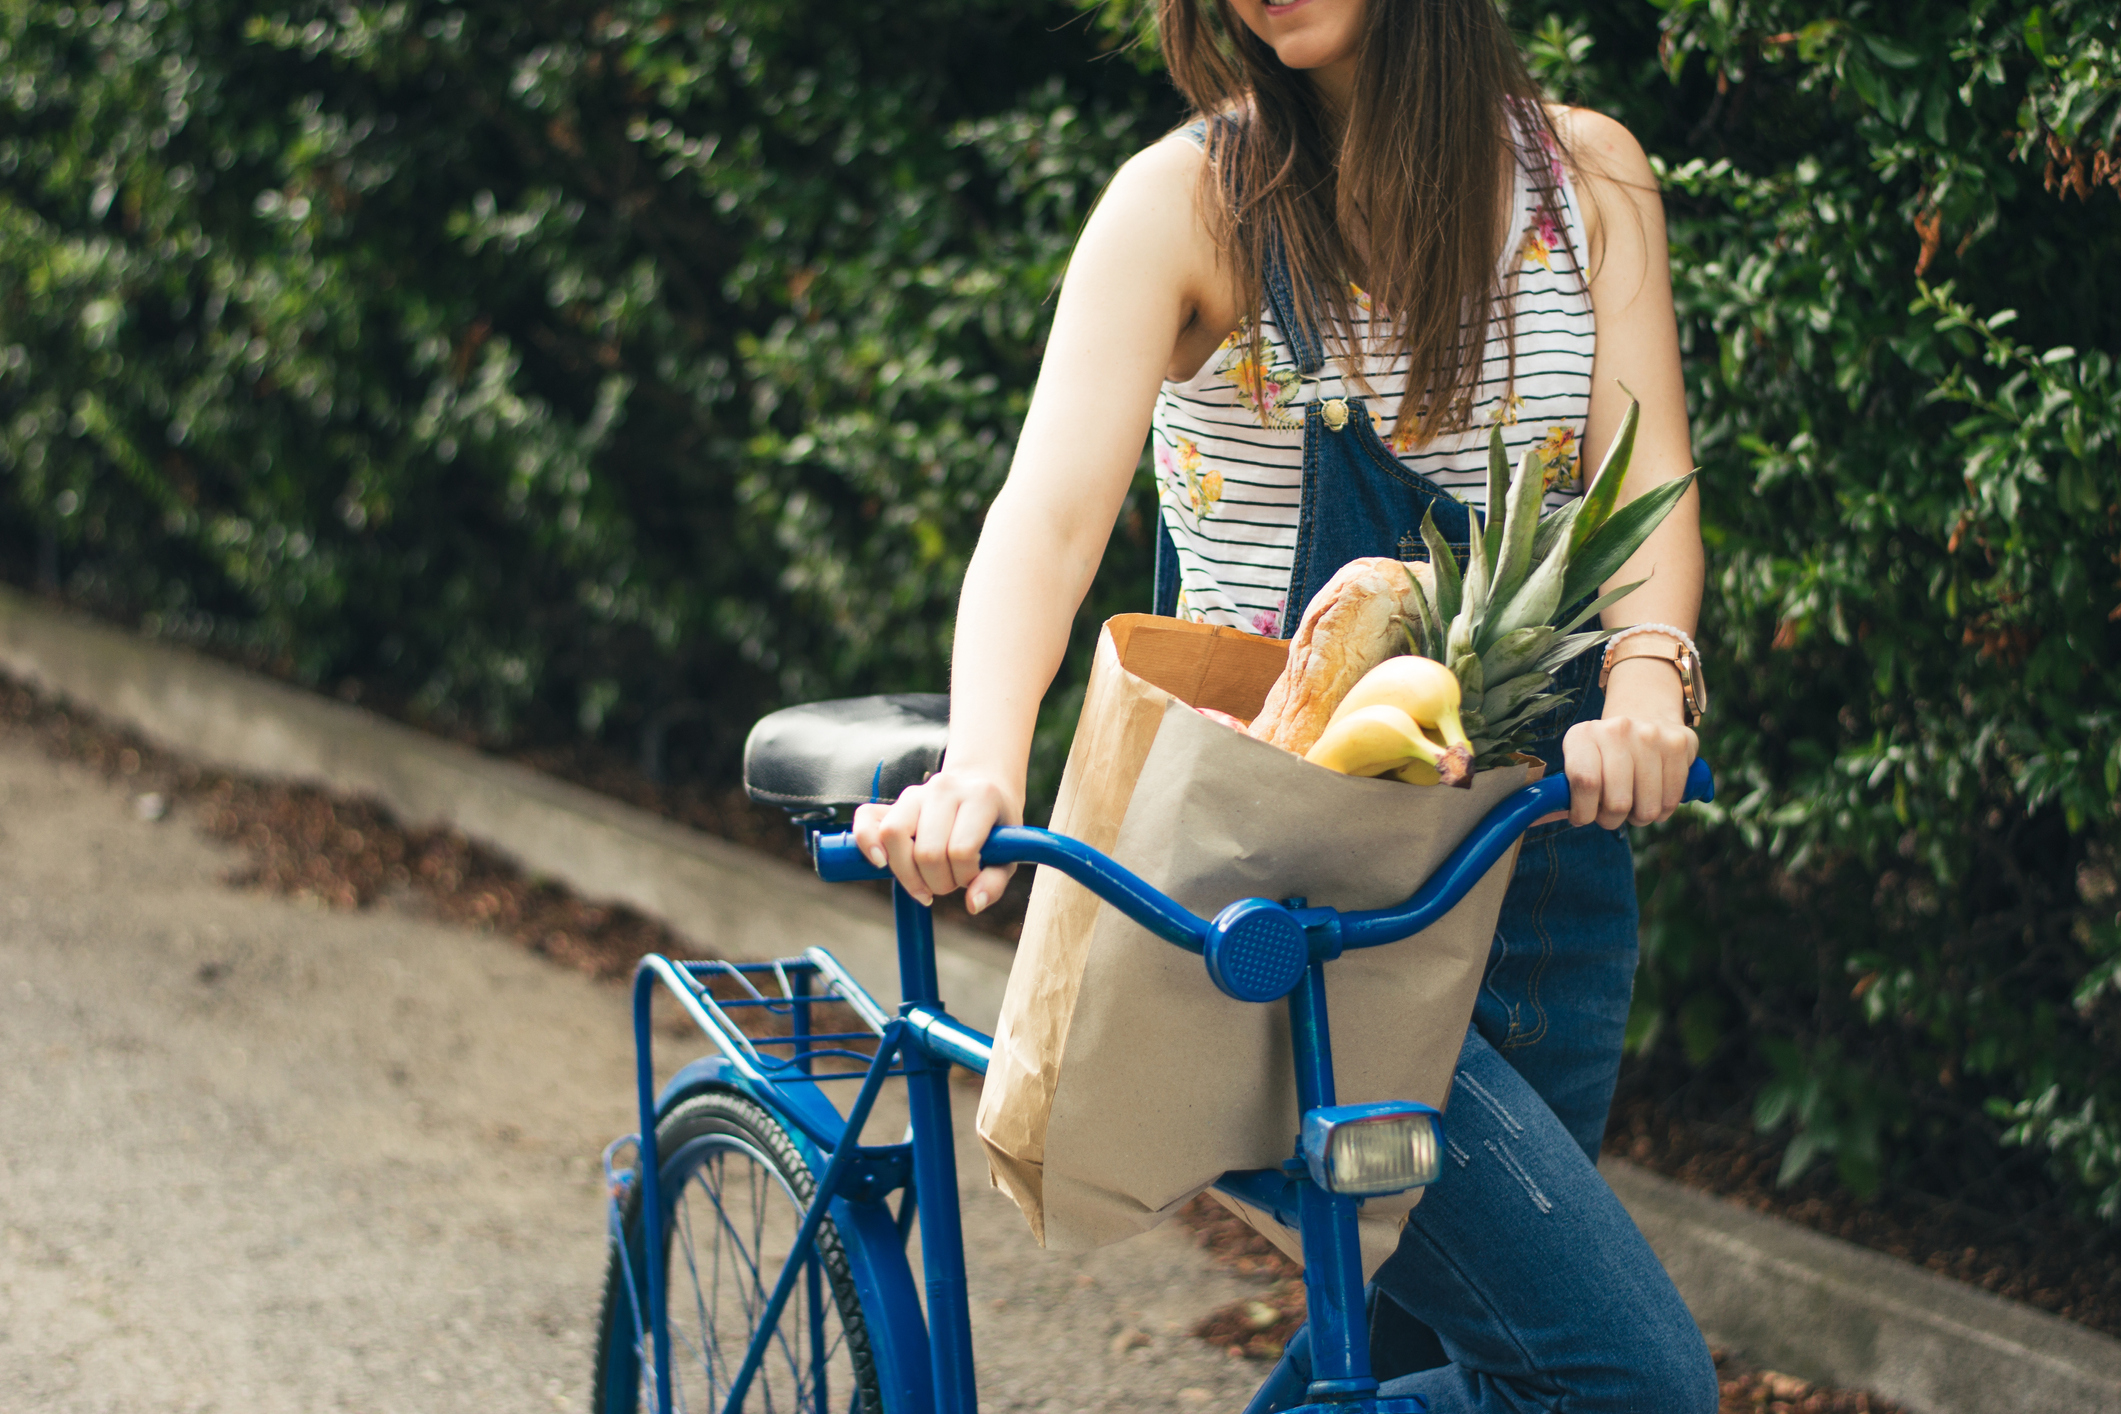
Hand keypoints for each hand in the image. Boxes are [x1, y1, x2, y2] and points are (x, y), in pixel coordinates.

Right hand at [850, 766, 1021, 911]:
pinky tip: (881, 863)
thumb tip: (972, 905)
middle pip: (927, 851)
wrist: (982, 784)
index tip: (972, 877)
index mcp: (980, 797)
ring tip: (923, 884)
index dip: (965, 877)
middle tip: (951, 882)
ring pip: (893, 835)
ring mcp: (915, 793)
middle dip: (939, 882)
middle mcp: (944, 789)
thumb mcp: (1009, 854)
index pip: (961, 851)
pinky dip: (867, 843)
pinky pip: (866, 819)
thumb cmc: (996, 826)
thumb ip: (994, 882)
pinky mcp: (894, 802)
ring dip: (906, 873)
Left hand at [1560, 655, 1698, 829]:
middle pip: (1617, 802)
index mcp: (1582, 735)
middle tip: (1612, 812)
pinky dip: (1662, 811)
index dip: (1584, 812)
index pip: (1584, 782)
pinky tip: (1654, 797)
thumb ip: (1560, 793)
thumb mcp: (1578, 764)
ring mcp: (1650, 735)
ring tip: (1634, 803)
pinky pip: (1671, 800)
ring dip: (1639, 817)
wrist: (1645, 714)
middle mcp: (1616, 730)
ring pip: (1647, 807)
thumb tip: (1535, 817)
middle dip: (1612, 819)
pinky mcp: (1679, 743)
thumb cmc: (1604, 755)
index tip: (1584, 816)